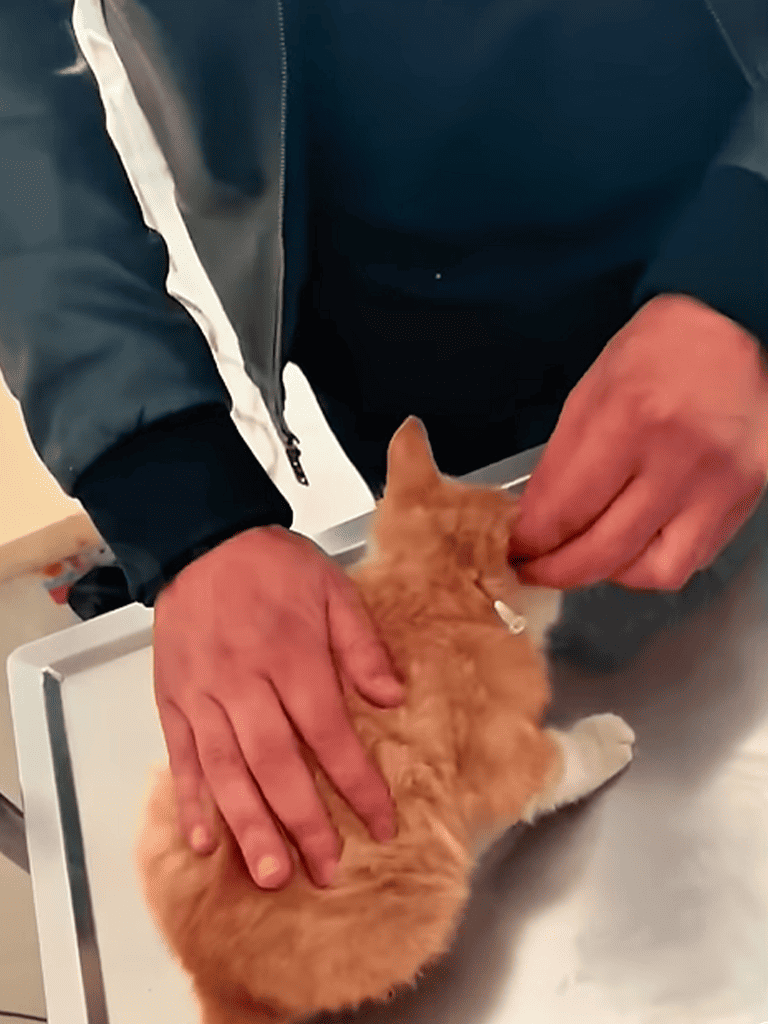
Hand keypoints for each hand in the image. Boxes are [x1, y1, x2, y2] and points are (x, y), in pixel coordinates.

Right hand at [153, 525, 403, 889]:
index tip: (380, 824)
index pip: (328, 734)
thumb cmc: (272, 564)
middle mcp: (245, 683)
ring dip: (248, 825)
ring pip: (225, 770)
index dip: (356, 784)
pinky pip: (181, 756)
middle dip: (302, 822)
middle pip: (275, 764)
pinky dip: (190, 800)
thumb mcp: (333, 589)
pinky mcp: (172, 698)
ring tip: (269, 874)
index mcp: (292, 656)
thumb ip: (362, 646)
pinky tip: (205, 840)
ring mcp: (203, 694)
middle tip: (323, 872)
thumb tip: (393, 699)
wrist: (203, 539)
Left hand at [510, 294, 767, 589]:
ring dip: (608, 575)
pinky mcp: (743, 500)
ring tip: (585, 559)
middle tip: (534, 570)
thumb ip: (559, 464)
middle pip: (604, 551)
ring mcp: (718, 486)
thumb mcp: (590, 395)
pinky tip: (631, 548)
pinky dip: (652, 565)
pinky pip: (691, 560)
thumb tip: (533, 524)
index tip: (514, 551)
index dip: (531, 541)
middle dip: (556, 571)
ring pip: (652, 572)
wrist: (732, 328)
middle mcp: (679, 459)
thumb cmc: (655, 354)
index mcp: (630, 419)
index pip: (566, 509)